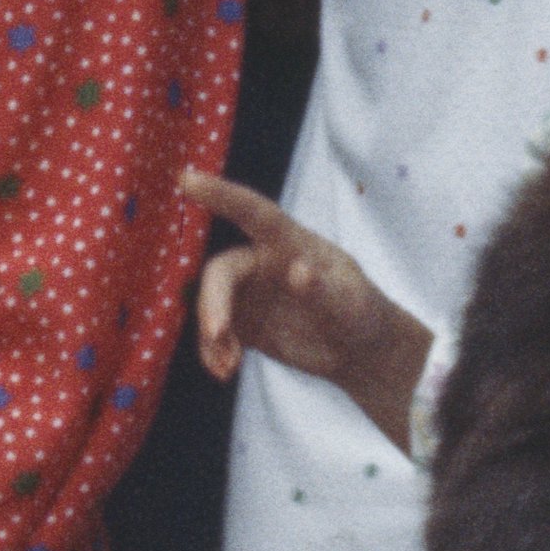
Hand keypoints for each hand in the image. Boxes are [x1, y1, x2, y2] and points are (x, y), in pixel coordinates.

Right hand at [183, 170, 432, 443]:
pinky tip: (225, 371)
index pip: (253, 212)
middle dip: (213, 302)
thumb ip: (325, 290)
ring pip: (211, 304)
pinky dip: (213, 352)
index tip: (187, 179)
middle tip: (218, 335)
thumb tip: (297, 271)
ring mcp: (249, 293)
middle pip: (221, 271)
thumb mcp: (353, 304)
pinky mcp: (243, 323)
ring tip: (228, 367)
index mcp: (289, 243)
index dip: (220, 194)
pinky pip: (214, 334)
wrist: (358, 351)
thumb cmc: (361, 313)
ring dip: (211, 335)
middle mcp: (262, 262)